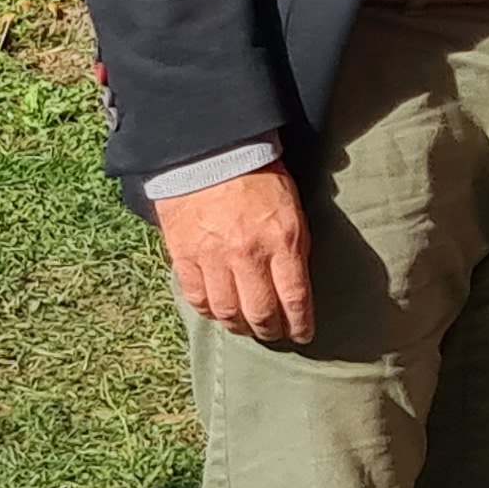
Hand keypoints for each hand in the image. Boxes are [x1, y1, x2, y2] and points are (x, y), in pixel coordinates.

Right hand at [157, 166, 313, 345]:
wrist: (212, 153)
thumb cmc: (261, 177)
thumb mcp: (294, 208)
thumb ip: (296, 247)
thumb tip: (297, 285)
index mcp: (282, 240)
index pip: (294, 298)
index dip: (300, 324)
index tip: (304, 335)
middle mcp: (247, 254)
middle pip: (260, 313)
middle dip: (271, 331)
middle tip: (276, 335)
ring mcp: (212, 257)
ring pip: (227, 312)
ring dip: (240, 327)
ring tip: (248, 328)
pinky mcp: (184, 256)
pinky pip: (197, 298)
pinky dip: (209, 311)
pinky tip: (219, 312)